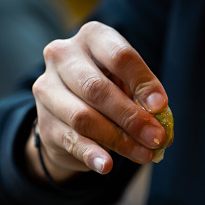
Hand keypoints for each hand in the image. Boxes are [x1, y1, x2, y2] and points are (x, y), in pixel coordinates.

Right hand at [26, 21, 167, 182]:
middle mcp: (63, 56)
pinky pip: (71, 140)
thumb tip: (160, 120)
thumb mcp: (128, 84)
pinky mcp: (44, 122)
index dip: (142, 82)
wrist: (69, 111)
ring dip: (119, 140)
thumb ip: (143, 97)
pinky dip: (92, 155)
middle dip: (131, 117)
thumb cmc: (109, 89)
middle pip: (97, 89)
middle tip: (156, 138)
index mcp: (92, 38)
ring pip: (84, 117)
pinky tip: (107, 166)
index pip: (119, 56)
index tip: (160, 106)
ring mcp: (47, 89)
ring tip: (144, 154)